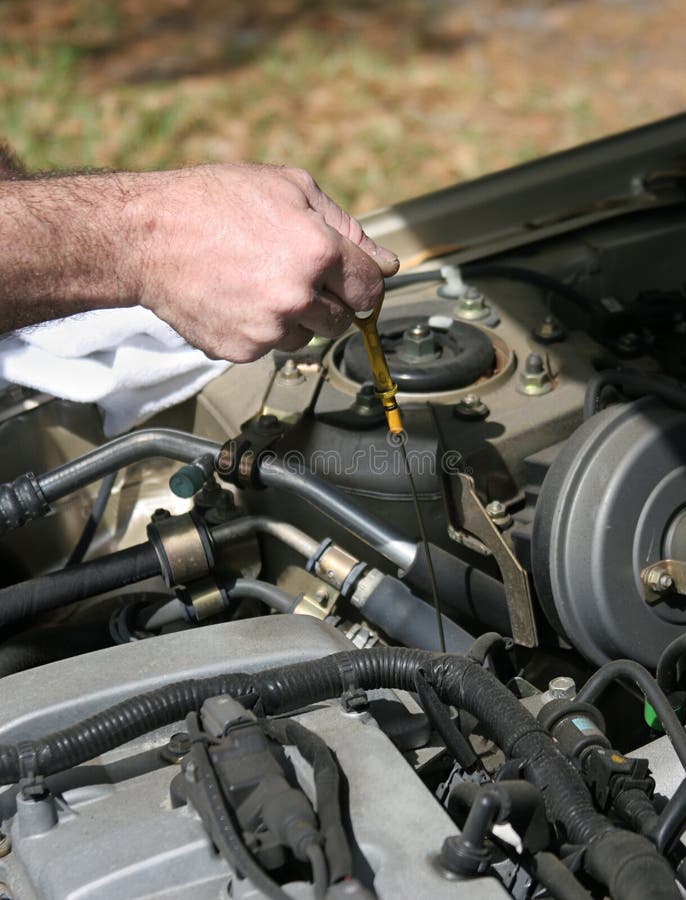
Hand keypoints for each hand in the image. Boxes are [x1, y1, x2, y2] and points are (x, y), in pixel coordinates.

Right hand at [130, 164, 398, 361]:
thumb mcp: (290, 187)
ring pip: (305, 336)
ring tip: (256, 281)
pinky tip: (236, 297)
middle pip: (342, 319)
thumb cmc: (214, 202)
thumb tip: (387, 262)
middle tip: (291, 272)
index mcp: (318, 253)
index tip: (351, 281)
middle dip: (327, 299)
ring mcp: (268, 329)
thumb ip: (346, 227)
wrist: (146, 236)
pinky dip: (260, 329)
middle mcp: (297, 298)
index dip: (363, 282)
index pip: (372, 288)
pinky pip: (269, 347)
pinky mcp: (241, 351)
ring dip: (294, 317)